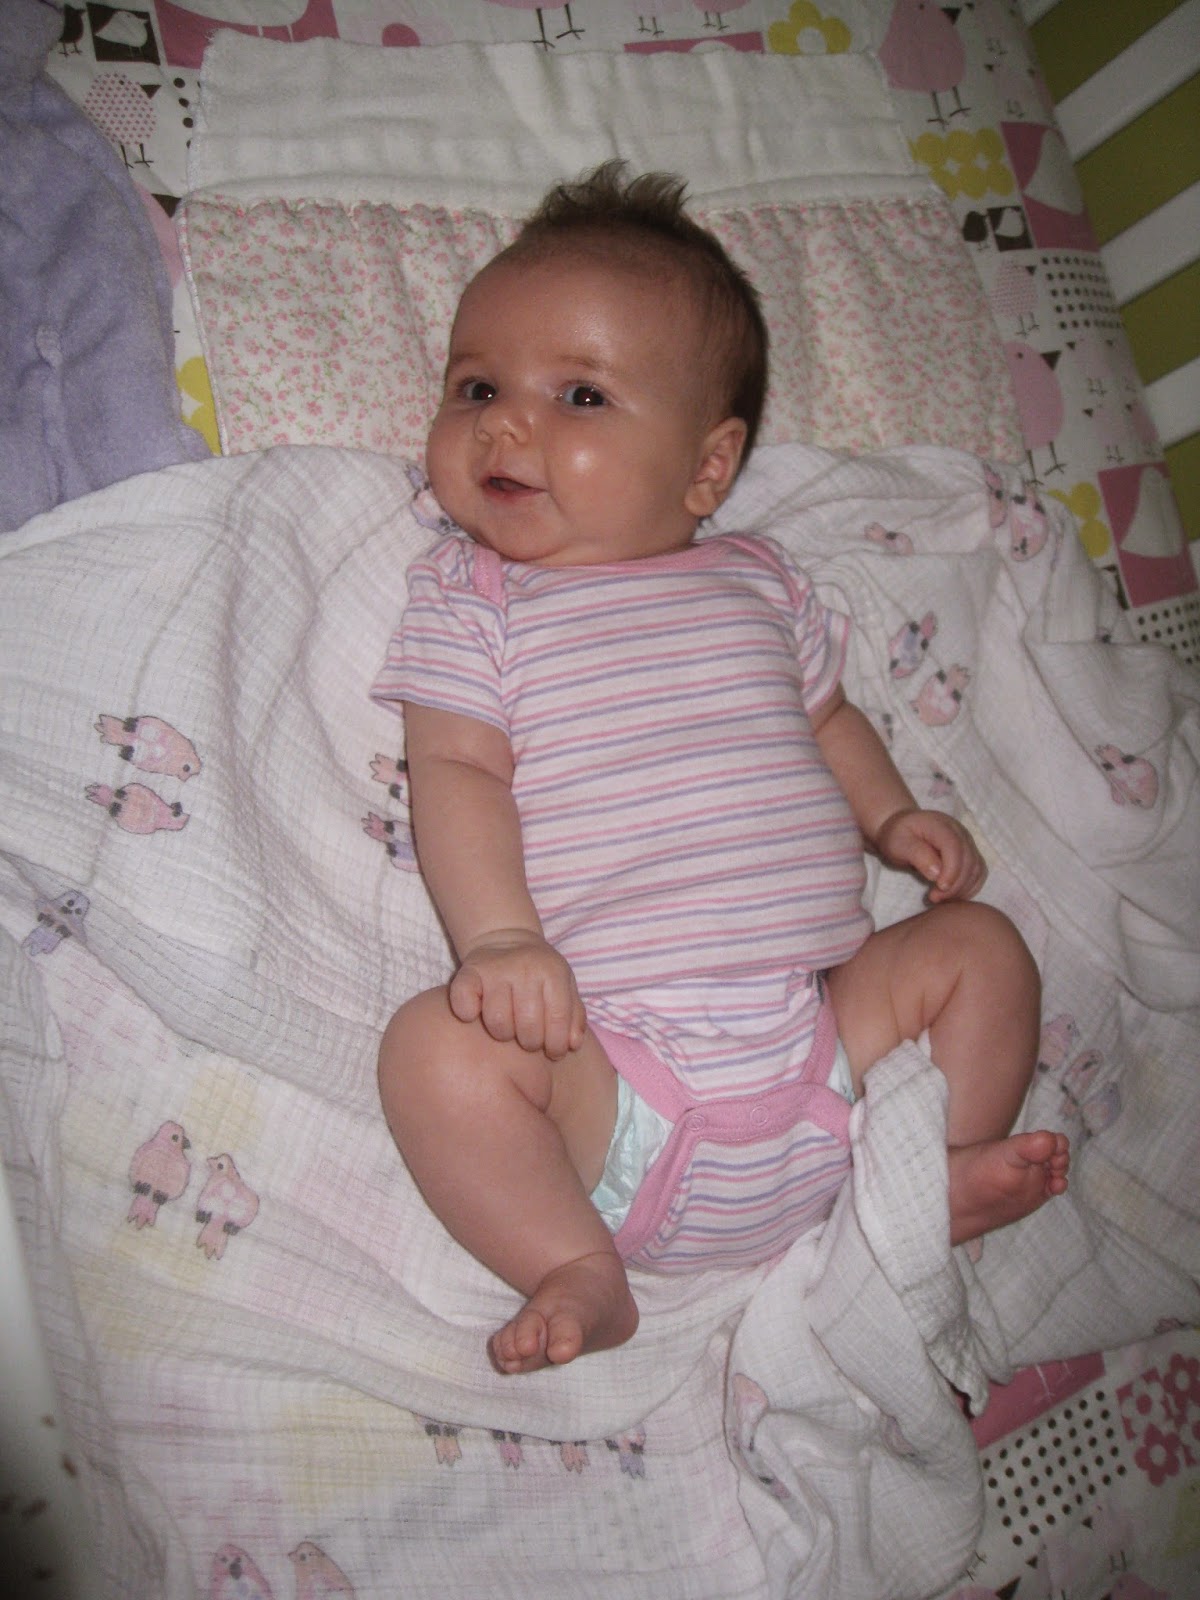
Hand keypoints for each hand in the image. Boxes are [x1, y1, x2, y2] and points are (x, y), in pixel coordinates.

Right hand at [449, 929, 586, 1059]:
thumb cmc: (539, 973)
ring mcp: (495, 969)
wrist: (505, 938)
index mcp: (552, 972)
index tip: (552, 1052)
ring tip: (507, 1028)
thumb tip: (572, 1044)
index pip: (558, 1019)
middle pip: (528, 1025)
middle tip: (528, 1040)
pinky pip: (464, 1003)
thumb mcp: (564, 986)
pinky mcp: (468, 972)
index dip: (556, 1044)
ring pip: (497, 1022)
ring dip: (503, 1034)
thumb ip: (573, 1015)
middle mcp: (524, 968)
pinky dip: (467, 1014)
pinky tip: (476, 1015)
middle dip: (530, 1043)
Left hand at [874, 808, 986, 902]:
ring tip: (940, 898)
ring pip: (976, 869)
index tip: (940, 888)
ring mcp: (967, 843)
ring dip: (962, 888)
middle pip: (969, 860)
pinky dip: (968, 888)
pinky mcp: (970, 855)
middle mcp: (959, 832)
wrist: (902, 830)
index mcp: (940, 825)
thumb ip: (917, 854)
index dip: (952, 870)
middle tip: (934, 898)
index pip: (955, 847)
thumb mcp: (898, 843)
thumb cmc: (897, 836)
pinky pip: (978, 874)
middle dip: (955, 884)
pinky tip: (951, 897)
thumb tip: (936, 873)